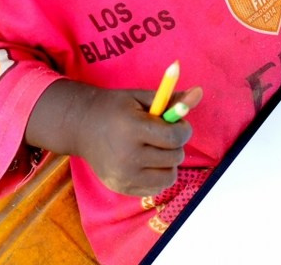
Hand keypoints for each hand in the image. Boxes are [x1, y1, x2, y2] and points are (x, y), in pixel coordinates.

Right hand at [27, 80, 201, 196]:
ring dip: (169, 161)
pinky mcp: (121, 187)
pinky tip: (148, 161)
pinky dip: (158, 175)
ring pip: (169, 176)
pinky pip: (156, 188)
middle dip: (176, 143)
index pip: (174, 137)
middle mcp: (128, 156)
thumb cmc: (115, 108)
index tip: (178, 123)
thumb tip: (200, 92)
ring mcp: (123, 176)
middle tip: (164, 134)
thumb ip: (171, 99)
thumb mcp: (141, 97)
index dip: (183, 129)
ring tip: (156, 148)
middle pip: (174, 157)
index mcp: (133, 129)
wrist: (81, 126)